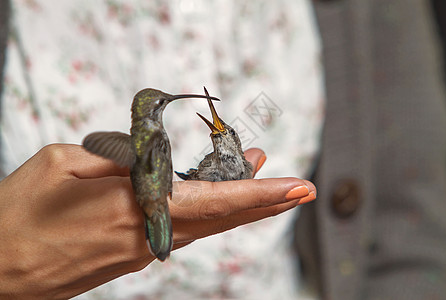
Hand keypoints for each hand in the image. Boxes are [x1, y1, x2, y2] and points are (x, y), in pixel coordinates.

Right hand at [0, 144, 315, 298]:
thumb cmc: (19, 215)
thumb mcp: (64, 165)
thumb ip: (116, 159)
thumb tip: (152, 161)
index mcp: (132, 207)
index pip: (213, 199)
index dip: (259, 193)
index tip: (296, 187)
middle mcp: (147, 235)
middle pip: (221, 218)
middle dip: (262, 201)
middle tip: (293, 185)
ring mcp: (142, 251)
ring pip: (203, 226)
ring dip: (234, 203)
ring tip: (254, 175)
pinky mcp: (132, 258)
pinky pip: (179, 231)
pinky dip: (204, 213)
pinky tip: (210, 199)